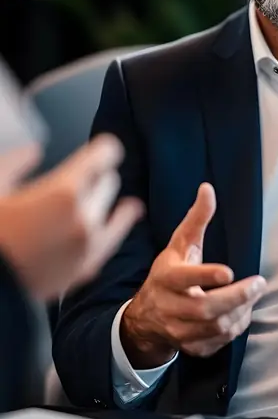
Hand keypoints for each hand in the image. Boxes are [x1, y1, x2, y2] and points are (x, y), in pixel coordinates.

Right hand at [0, 134, 142, 300]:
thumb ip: (16, 162)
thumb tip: (33, 152)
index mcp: (64, 191)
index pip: (105, 155)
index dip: (103, 149)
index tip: (101, 150)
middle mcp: (84, 217)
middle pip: (110, 181)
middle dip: (98, 175)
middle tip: (83, 178)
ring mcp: (89, 246)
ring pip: (119, 212)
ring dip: (107, 201)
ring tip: (102, 196)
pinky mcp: (87, 269)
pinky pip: (113, 241)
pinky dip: (114, 227)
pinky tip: (116, 220)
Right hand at [121, 182, 266, 368]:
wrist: (146, 317)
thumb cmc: (168, 274)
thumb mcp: (179, 244)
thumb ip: (196, 219)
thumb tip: (208, 188)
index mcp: (167, 278)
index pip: (185, 279)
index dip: (206, 276)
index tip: (229, 271)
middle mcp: (170, 307)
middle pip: (205, 309)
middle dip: (236, 297)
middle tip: (258, 284)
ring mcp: (179, 331)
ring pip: (215, 328)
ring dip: (239, 312)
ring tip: (253, 295)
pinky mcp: (190, 347)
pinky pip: (218, 342)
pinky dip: (235, 327)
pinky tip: (242, 312)